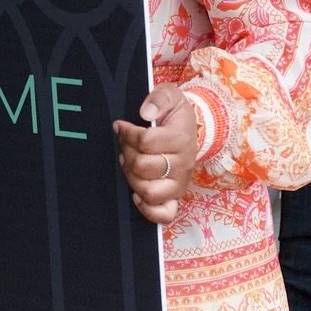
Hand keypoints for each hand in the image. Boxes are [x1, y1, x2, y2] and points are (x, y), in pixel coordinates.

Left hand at [113, 84, 197, 224]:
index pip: (145, 141)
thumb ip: (158, 98)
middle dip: (126, 153)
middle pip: (143, 167)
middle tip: (124, 145)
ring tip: (129, 163)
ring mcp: (179, 183)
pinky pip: (164, 215)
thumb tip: (145, 111)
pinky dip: (147, 208)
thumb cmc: (175, 114)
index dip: (127, 133)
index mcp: (181, 139)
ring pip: (149, 191)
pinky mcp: (176, 197)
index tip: (121, 126)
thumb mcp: (170, 96)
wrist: (190, 129)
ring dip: (131, 178)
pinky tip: (136, 194)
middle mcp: (183, 164)